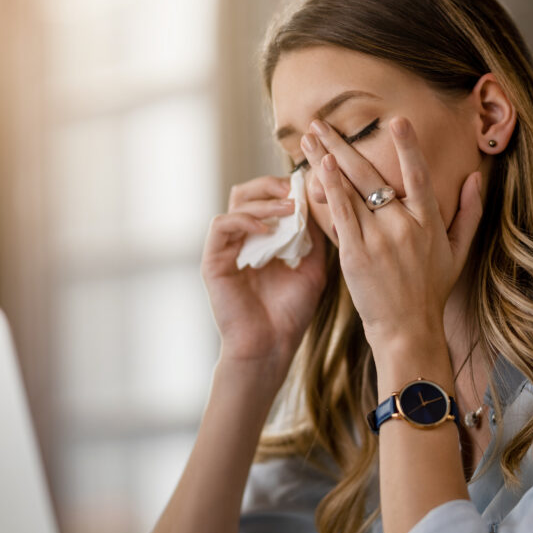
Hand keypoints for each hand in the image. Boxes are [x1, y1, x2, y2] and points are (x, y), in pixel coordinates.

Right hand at [201, 174, 327, 368]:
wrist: (271, 346)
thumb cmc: (291, 313)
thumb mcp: (312, 267)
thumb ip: (313, 236)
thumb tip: (319, 202)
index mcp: (263, 240)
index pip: (268, 198)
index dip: (286, 187)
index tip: (309, 187)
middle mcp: (242, 240)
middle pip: (248, 192)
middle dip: (272, 185)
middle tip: (295, 190)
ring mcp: (226, 248)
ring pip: (236, 203)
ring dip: (263, 201)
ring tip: (288, 208)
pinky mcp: (213, 260)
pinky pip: (221, 226)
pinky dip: (244, 221)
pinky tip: (267, 231)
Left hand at [299, 116, 482, 350]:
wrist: (408, 329)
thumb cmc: (430, 292)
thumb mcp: (458, 252)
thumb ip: (469, 213)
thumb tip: (476, 177)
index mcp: (429, 222)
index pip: (419, 176)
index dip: (408, 147)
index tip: (397, 120)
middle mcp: (404, 225)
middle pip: (373, 175)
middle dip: (344, 144)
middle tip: (322, 122)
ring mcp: (379, 239)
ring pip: (351, 189)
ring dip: (327, 159)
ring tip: (309, 137)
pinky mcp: (356, 254)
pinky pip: (341, 214)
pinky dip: (330, 189)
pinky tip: (318, 167)